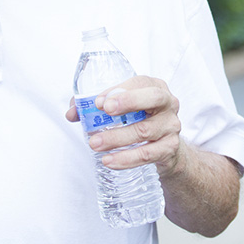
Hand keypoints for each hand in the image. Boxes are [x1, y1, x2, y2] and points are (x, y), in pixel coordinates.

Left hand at [66, 76, 184, 176]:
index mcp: (155, 87)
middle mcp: (168, 104)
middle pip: (153, 98)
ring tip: (95, 144)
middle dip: (128, 102)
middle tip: (104, 110)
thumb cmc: (140, 121)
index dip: (120, 91)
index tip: (99, 101)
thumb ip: (95, 108)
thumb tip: (73, 113)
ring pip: (144, 131)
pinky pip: (147, 154)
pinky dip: (126, 159)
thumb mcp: (123, 109)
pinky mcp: (169, 148)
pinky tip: (110, 160)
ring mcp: (171, 126)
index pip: (140, 82)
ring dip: (116, 138)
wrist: (165, 148)